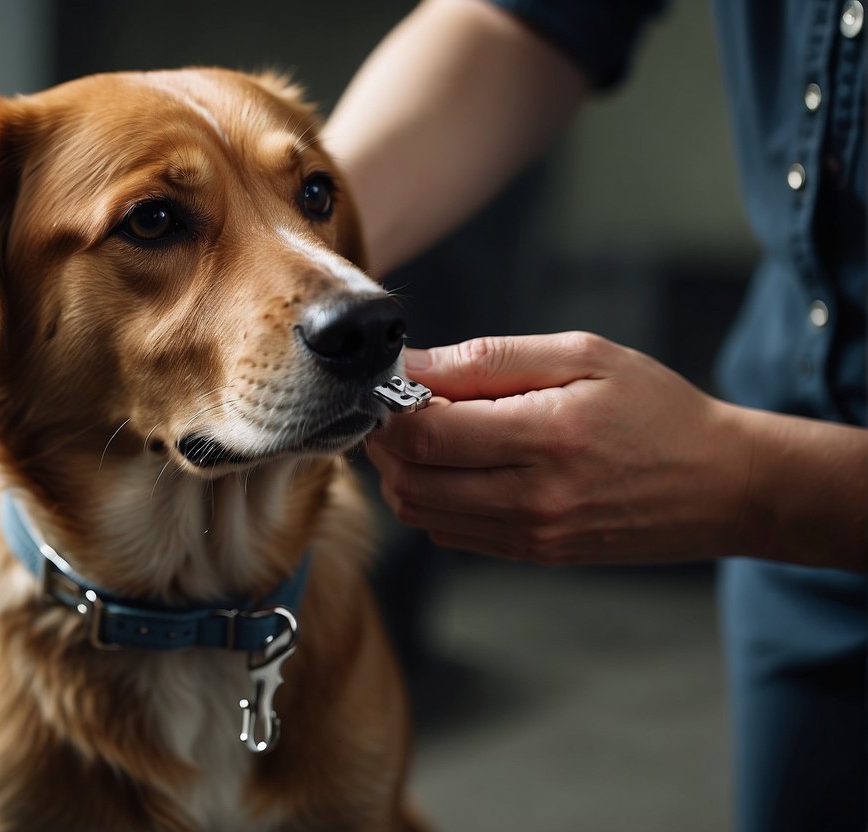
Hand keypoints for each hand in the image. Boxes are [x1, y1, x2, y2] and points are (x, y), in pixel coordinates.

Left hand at [369, 332, 751, 564]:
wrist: (722, 485)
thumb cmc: (657, 409)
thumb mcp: (584, 357)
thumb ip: (490, 359)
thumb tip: (414, 364)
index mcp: (546, 436)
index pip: (426, 433)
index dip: (391, 407)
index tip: (394, 383)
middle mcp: (533, 497)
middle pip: (411, 480)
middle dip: (386, 441)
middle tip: (399, 407)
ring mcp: (532, 534)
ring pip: (421, 512)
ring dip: (403, 472)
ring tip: (427, 434)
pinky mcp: (533, 554)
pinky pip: (451, 533)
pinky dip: (433, 499)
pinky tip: (455, 467)